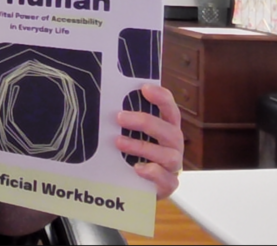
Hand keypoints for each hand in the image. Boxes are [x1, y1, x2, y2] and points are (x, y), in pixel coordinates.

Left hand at [115, 83, 183, 199]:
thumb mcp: (129, 136)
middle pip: (170, 131)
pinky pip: (166, 180)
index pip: (170, 110)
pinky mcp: (168, 186)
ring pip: (168, 155)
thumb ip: (124, 124)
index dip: (161, 98)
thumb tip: (103, 107)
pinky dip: (152, 173)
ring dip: (142, 147)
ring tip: (119, 142)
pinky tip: (136, 169)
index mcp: (166, 130)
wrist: (135, 188)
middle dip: (145, 122)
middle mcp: (172, 146)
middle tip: (120, 117)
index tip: (145, 88)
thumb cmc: (132, 157)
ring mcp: (172, 167)